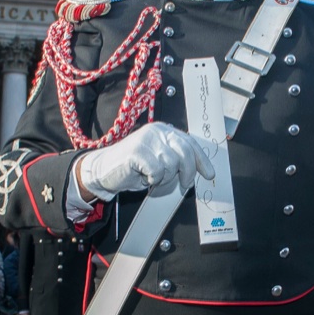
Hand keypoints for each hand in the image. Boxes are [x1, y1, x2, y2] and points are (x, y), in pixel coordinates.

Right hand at [76, 122, 215, 201]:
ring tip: (153, 178)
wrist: (103, 171)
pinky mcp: (137, 151)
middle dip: (188, 172)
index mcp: (164, 130)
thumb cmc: (132, 168)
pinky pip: (157, 171)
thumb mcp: (158, 160)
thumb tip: (198, 170)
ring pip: (172, 164)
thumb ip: (176, 159)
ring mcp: (147, 140)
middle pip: (185, 152)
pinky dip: (154, 179)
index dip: (202, 160)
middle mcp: (157, 131)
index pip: (190, 143)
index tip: (209, 173)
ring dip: (165, 178)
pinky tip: (145, 177)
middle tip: (184, 184)